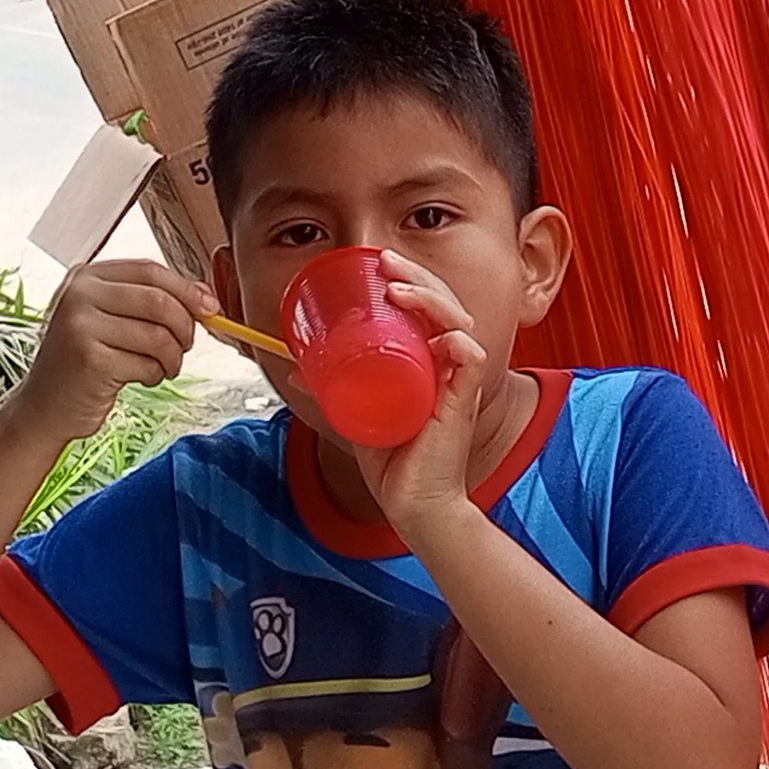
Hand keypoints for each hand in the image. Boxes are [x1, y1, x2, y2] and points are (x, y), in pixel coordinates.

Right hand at [10, 258, 212, 442]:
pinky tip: (141, 378)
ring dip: (172, 358)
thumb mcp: (111, 321)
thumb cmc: (84, 363)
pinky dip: (154, 375)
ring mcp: (80, 326)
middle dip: (184, 327)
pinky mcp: (89, 359)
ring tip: (162, 367)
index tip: (210, 308)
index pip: (150, 271)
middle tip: (184, 346)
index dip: (187, 289)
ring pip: (157, 335)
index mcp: (86, 277)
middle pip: (158, 301)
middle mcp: (79, 295)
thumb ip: (150, 302)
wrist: (45, 407)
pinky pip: (146, 363)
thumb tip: (204, 296)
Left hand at [342, 253, 497, 533]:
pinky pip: (472, 360)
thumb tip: (296, 366)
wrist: (413, 505)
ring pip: (459, 323)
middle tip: (386, 263)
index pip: (431, 305)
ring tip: (401, 289)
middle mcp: (448, 365)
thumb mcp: (354, 415)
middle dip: (419, 276)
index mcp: (429, 360)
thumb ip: (332, 390)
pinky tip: (441, 336)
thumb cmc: (393, 462)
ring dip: (432, 299)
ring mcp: (457, 383)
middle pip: (446, 304)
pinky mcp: (462, 403)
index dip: (412, 278)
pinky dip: (459, 344)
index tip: (380, 264)